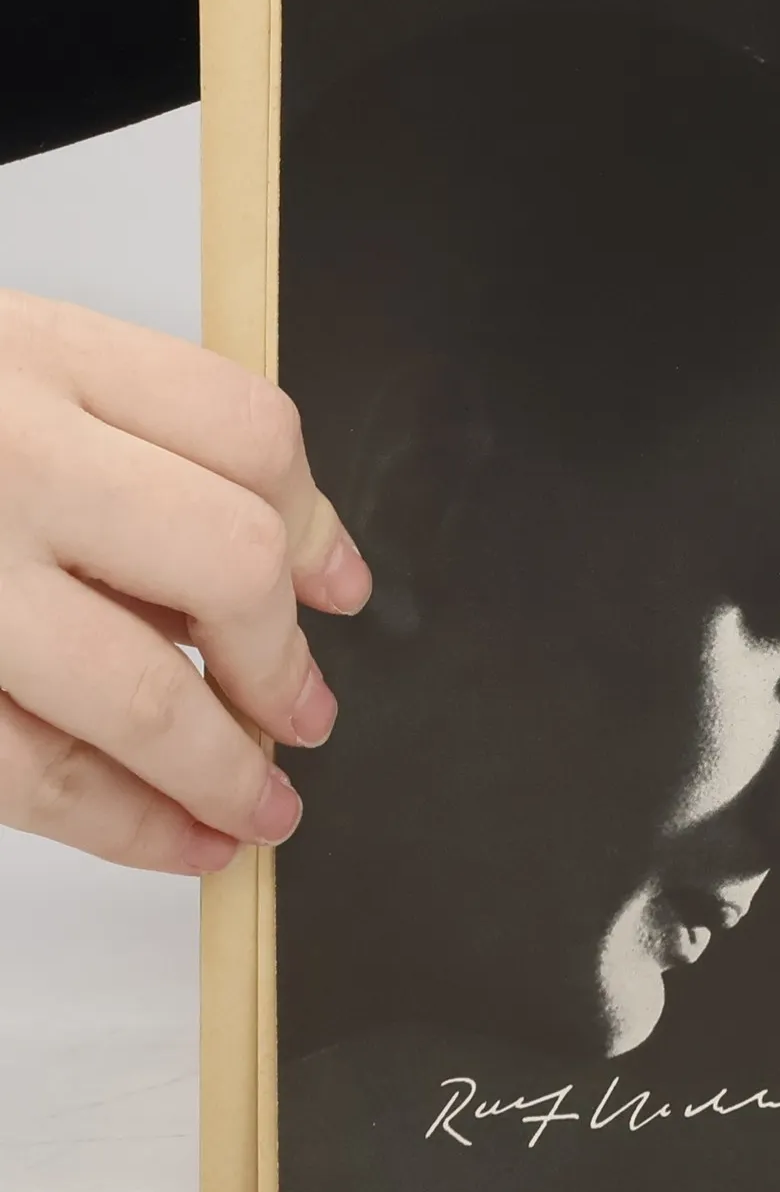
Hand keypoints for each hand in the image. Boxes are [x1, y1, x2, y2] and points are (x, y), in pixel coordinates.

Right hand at [0, 292, 370, 872]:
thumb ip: (122, 434)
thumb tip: (296, 559)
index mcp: (27, 351)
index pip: (247, 431)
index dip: (315, 523)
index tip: (337, 589)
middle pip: (223, 561)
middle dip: (281, 662)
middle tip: (307, 713)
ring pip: (138, 691)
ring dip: (224, 770)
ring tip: (261, 808)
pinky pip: (27, 769)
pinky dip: (123, 822)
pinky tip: (178, 840)